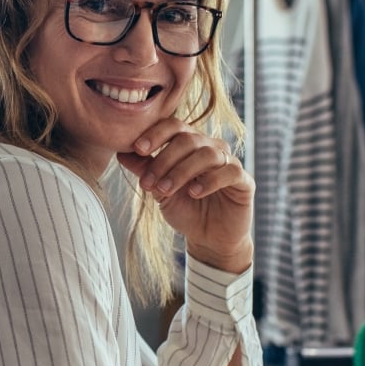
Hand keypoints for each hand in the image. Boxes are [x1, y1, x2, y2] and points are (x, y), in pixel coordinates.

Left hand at [114, 118, 253, 272]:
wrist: (209, 239)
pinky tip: (194, 193)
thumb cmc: (185, 209)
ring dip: (182, 171)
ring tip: (165, 191)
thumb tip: (120, 151)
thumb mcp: (160, 190)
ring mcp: (229, 163)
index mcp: (190, 144)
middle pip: (188, 138)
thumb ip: (145, 169)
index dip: (156, 134)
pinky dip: (210, 180)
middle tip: (148, 183)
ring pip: (207, 154)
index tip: (137, 148)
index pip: (174, 126)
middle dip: (164, 160)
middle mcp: (211, 148)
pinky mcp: (244, 181)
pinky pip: (230, 172)